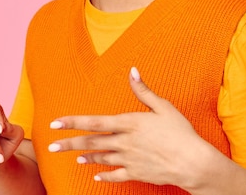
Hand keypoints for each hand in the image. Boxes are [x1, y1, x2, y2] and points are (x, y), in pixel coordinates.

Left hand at [47, 67, 212, 187]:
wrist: (194, 162)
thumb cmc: (181, 132)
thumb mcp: (163, 107)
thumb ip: (144, 90)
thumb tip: (132, 71)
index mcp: (129, 123)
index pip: (94, 122)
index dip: (72, 122)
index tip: (55, 124)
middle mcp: (124, 142)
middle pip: (91, 142)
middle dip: (69, 144)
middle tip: (51, 147)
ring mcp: (129, 160)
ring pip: (101, 158)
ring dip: (87, 157)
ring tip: (75, 157)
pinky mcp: (137, 173)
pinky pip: (115, 175)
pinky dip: (105, 175)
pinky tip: (96, 176)